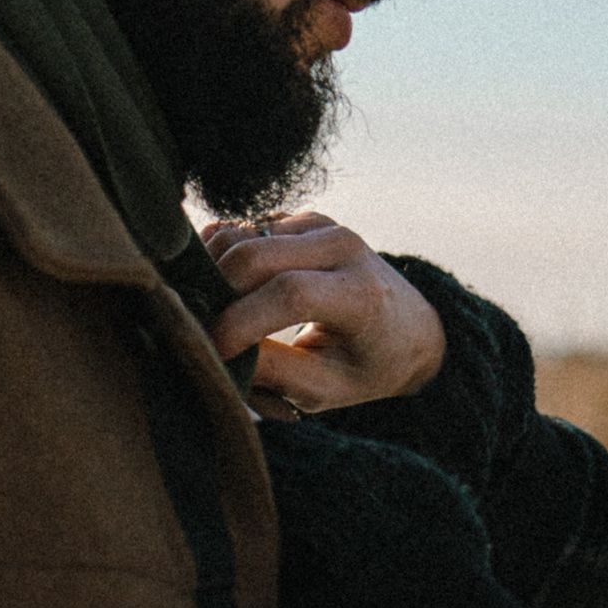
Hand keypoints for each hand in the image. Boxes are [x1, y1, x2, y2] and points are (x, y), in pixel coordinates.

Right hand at [202, 211, 445, 412]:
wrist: (405, 326)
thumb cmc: (365, 365)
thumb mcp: (326, 388)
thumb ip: (273, 373)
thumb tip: (214, 353)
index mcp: (361, 294)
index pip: (290, 294)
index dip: (240, 323)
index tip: (213, 350)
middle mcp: (342, 246)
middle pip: (253, 256)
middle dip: (214, 296)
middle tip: (201, 333)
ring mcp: (317, 225)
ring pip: (237, 238)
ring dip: (210, 277)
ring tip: (212, 316)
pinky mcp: (294, 219)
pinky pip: (237, 231)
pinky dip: (216, 261)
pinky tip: (219, 294)